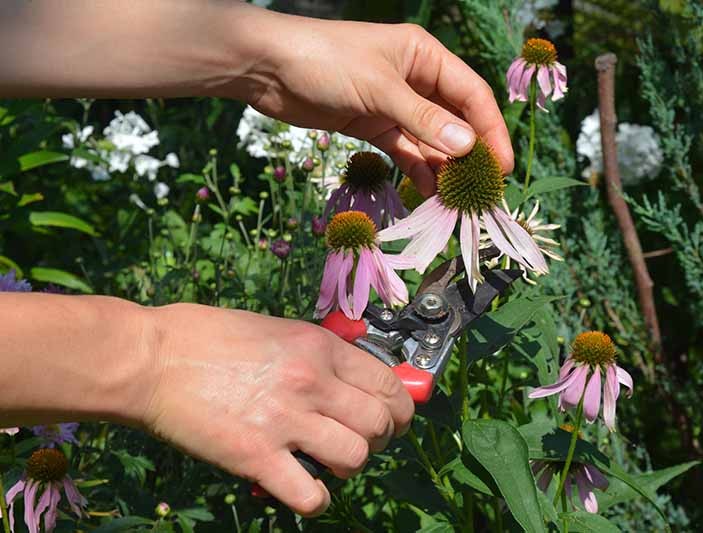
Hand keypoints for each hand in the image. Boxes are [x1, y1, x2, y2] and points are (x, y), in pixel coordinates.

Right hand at [140, 303, 413, 516]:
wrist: (151, 358)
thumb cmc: (205, 337)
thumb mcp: (275, 329)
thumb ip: (316, 354)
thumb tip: (348, 379)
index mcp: (319, 346)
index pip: (388, 383)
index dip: (400, 409)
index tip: (393, 419)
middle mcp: (312, 381)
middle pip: (381, 423)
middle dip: (379, 439)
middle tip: (357, 442)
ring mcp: (286, 419)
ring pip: (356, 458)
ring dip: (348, 467)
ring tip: (326, 463)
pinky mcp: (256, 456)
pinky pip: (310, 495)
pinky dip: (314, 499)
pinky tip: (300, 487)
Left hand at [234, 13, 513, 194]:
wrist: (268, 68)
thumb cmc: (326, 61)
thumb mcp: (379, 89)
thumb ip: (423, 120)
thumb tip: (467, 148)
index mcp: (424, 56)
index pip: (471, 94)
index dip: (490, 131)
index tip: (501, 167)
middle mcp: (415, 78)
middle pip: (454, 119)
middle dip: (469, 154)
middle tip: (482, 190)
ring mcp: (394, 104)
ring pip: (430, 139)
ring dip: (443, 167)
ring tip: (456, 199)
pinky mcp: (373, 124)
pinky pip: (404, 150)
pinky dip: (416, 169)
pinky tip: (428, 192)